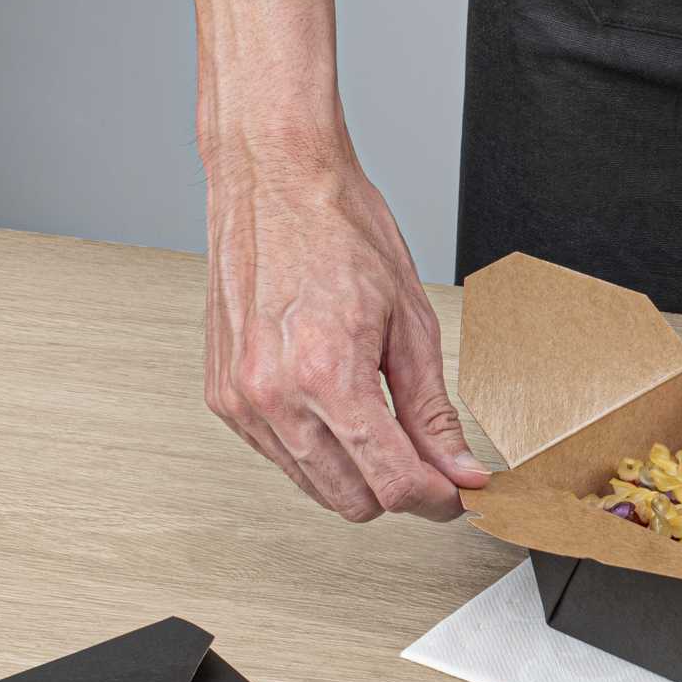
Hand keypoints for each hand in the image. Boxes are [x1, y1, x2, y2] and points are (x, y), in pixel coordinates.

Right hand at [204, 148, 489, 520]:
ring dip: (358, 474)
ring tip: (384, 425)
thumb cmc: (338, 231)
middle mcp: (274, 396)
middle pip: (354, 501)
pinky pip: (280, 457)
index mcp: (327, 376)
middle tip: (431, 460)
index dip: (437, 500)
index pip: (392, 484)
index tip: (458, 492)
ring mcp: (241, 400)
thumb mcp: (410, 324)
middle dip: (401, 490)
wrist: (272, 180)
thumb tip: (458, 468)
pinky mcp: (222, 397)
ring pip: (315, 488)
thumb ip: (432, 412)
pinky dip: (318, 450)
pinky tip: (336, 410)